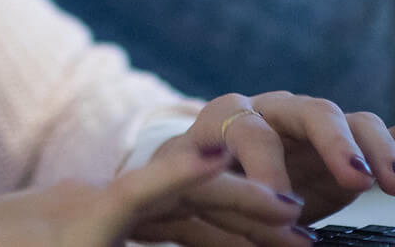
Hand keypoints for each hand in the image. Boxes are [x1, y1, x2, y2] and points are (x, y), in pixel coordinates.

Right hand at [0, 142, 288, 246]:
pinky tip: (223, 156)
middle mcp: (101, 207)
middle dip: (255, 218)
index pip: (179, 220)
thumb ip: (100, 245)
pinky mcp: (82, 220)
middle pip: (194, 207)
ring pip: (185, 198)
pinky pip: (145, 196)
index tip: (286, 237)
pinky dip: (186, 174)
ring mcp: (92, 209)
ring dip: (245, 203)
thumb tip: (116, 246)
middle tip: (311, 232)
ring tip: (296, 217)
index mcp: (96, 223)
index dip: (234, 226)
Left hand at [146, 91, 394, 229]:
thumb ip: (219, 203)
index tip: (282, 208)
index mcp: (227, 115)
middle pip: (311, 111)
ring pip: (354, 122)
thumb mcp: (191, 194)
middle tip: (356, 181)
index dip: (266, 166)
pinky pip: (388, 135)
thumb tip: (261, 222)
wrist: (202, 174)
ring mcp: (313, 124)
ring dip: (380, 150)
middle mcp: (275, 109)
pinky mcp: (345, 145)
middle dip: (335, 145)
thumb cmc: (192, 186)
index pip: (249, 127)